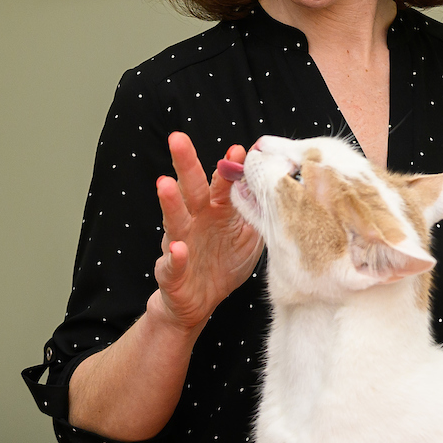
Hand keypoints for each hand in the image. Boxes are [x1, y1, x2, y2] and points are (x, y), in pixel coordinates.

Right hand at [148, 131, 262, 333]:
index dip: (227, 168)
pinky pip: (172, 264)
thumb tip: (276, 188)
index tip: (238, 150)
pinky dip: (174, 257)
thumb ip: (257, 213)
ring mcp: (179, 245)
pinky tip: (178, 249)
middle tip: (178, 139)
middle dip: (185, 164)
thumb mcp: (248, 237)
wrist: (197, 304)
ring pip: (174, 220)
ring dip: (170, 202)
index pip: (221, 185)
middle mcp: (195, 223)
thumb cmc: (223, 264)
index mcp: (215, 212)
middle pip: (191, 190)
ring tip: (166, 183)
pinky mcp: (171, 273)